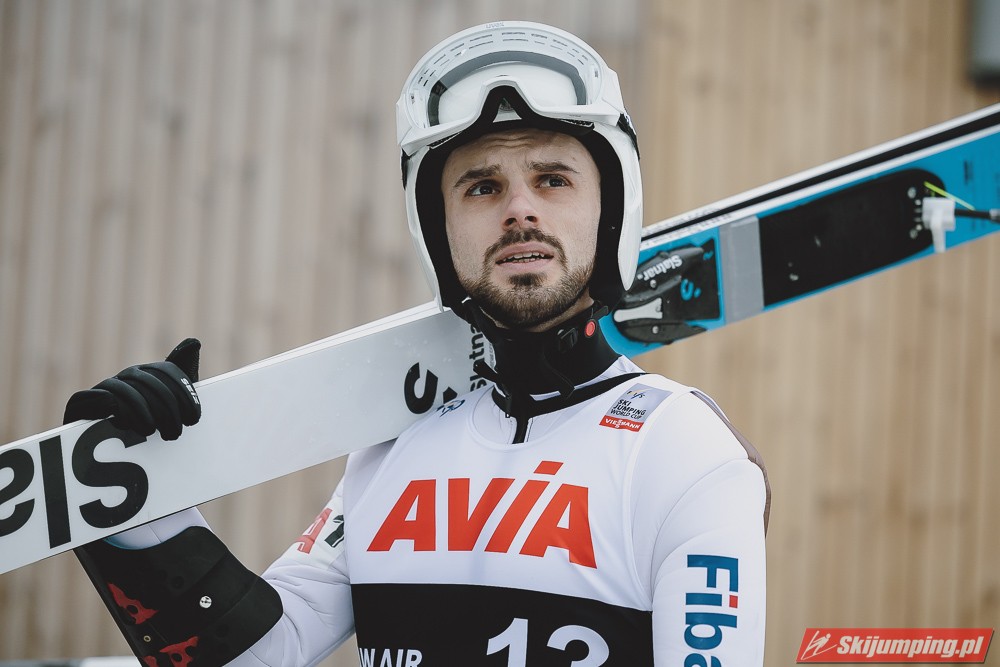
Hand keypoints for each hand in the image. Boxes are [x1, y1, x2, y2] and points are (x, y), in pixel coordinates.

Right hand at [63, 338, 201, 440]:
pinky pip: (102, 401)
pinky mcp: (82, 402)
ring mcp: (105, 387)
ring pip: (128, 393)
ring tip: (151, 432)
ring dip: (142, 414)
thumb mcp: (169, 402)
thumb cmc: (146, 422)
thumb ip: (183, 374)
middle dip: (167, 411)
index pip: (167, 372)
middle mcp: (127, 375)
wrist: (102, 443)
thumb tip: (194, 341)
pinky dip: (117, 412)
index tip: (193, 419)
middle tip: (175, 433)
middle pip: (150, 384)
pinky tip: (126, 425)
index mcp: (148, 372)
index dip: (184, 395)